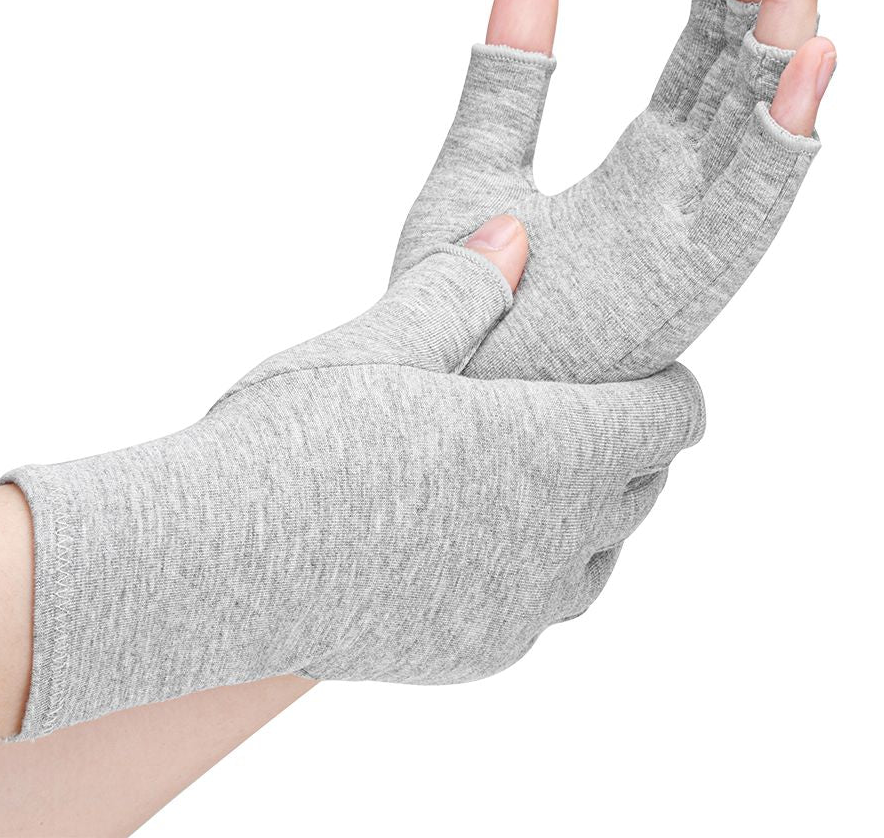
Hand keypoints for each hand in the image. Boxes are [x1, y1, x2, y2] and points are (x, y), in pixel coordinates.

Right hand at [0, 222, 703, 737]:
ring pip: (596, 559)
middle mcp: (551, 538)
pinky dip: (532, 572)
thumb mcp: (382, 342)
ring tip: (535, 479)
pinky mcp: (475, 654)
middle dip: (627, 446)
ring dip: (587, 515)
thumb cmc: (296, 438)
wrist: (214, 561)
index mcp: (548, 448)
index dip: (669, 389)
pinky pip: (538, 611)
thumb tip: (515, 230)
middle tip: (581, 411)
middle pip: (640, 488)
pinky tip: (477, 543)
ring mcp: (516, 607)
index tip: (644, 371)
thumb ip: (462, 287)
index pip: (667, 421)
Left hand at [392, 0, 834, 382]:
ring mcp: (689, 241)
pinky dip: (786, 136)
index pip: (706, 48)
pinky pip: (756, 207)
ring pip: (764, 124)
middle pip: (746, 73)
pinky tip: (808, 55)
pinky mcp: (683, 287)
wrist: (439, 393)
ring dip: (788, 30)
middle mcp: (683, 199)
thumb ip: (513, 77)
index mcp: (646, 168)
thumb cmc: (462, 305)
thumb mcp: (480, 167)